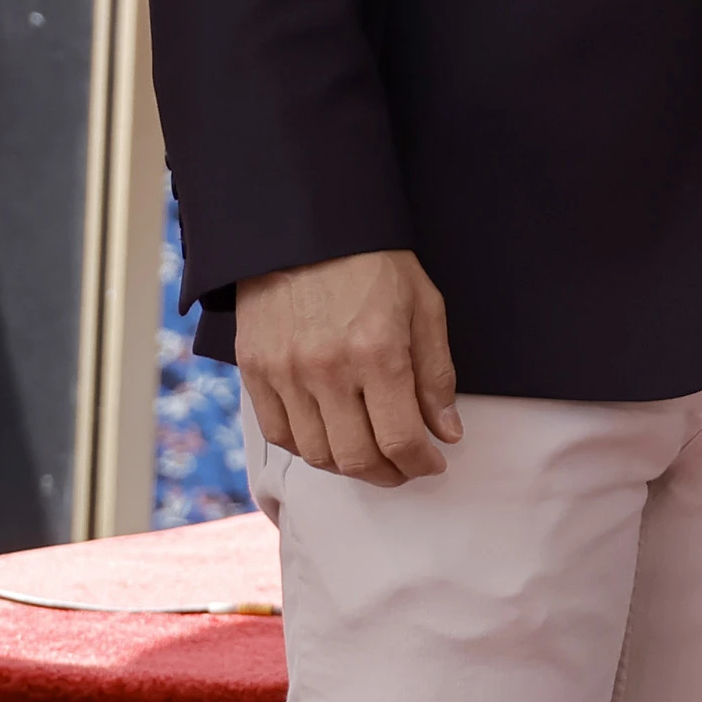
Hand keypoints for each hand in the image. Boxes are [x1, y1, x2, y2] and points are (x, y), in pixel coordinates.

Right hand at [235, 248, 460, 486]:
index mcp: (377, 353)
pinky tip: (331, 437)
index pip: (400, 439)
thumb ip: (436, 376)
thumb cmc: (374, 264)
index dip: (420, 463)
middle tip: (405, 468)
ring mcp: (285, 373)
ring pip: (316, 454)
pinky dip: (308, 447)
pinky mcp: (255, 370)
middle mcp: (327, 371)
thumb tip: (446, 432)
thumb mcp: (424, 307)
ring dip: (349, 466)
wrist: (306, 228)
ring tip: (371, 454)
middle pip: (356, 458)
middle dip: (389, 474)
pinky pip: (280, 434)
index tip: (432, 463)